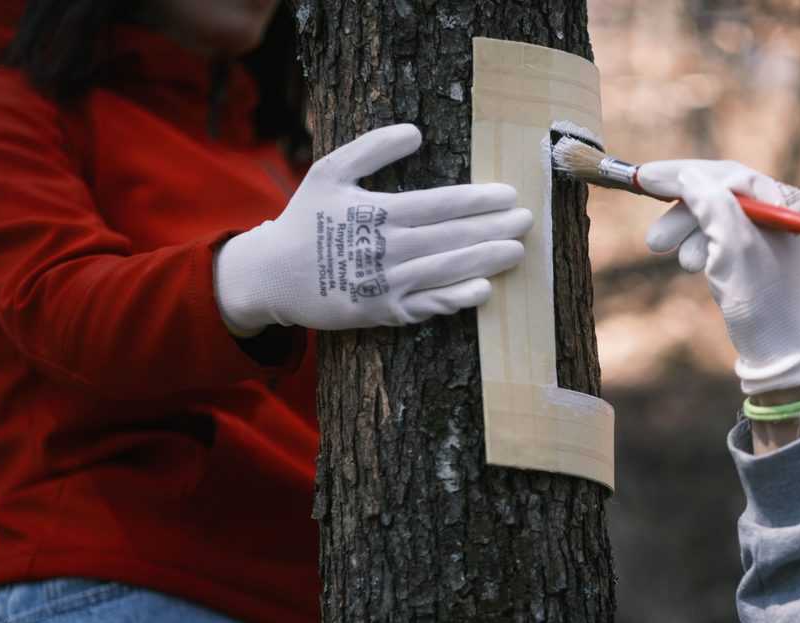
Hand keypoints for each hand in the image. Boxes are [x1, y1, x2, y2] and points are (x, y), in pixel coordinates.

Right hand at [214, 124, 531, 333]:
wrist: (272, 276)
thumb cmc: (306, 219)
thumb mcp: (330, 172)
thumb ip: (372, 149)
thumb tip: (416, 132)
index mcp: (379, 212)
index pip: (441, 204)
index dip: (479, 200)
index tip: (509, 194)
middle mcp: (388, 249)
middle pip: (453, 238)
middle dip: (494, 228)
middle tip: (528, 221)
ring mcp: (387, 284)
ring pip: (447, 271)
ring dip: (486, 261)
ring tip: (518, 251)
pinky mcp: (384, 312)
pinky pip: (428, 306)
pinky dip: (456, 299)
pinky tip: (483, 290)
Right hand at [640, 159, 799, 393]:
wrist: (772, 351)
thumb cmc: (759, 300)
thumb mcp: (731, 244)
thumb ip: (710, 201)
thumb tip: (687, 174)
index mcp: (786, 200)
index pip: (726, 175)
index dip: (681, 175)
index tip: (644, 178)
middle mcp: (780, 208)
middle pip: (716, 193)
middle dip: (682, 213)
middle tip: (654, 239)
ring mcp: (765, 229)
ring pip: (711, 215)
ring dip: (686, 233)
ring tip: (674, 258)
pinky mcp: (751, 250)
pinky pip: (715, 234)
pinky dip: (697, 245)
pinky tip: (691, 262)